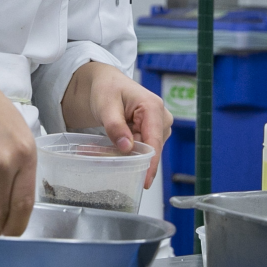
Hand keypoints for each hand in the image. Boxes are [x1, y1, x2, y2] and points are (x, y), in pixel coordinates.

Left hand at [60, 62, 172, 188]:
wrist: (107, 84)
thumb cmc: (107, 89)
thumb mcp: (105, 105)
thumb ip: (115, 126)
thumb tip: (127, 148)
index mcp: (153, 107)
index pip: (155, 141)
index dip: (151, 163)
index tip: (145, 182)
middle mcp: (162, 117)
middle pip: (151, 148)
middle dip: (133, 159)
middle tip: (106, 160)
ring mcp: (159, 126)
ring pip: (147, 150)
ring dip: (129, 155)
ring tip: (105, 149)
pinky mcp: (153, 132)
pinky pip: (143, 148)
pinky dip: (129, 151)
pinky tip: (114, 146)